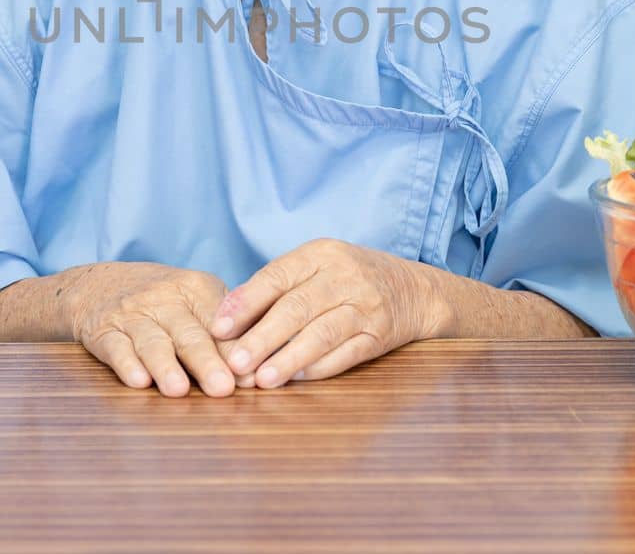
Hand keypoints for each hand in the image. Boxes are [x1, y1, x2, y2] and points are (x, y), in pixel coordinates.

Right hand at [67, 262, 237, 397]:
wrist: (96, 284)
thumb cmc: (162, 300)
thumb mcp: (195, 298)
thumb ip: (228, 328)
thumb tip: (267, 365)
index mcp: (196, 287)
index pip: (220, 319)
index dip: (235, 349)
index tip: (251, 377)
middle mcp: (164, 297)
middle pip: (189, 333)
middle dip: (206, 361)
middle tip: (223, 388)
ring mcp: (132, 313)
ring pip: (152, 342)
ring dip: (166, 366)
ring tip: (179, 390)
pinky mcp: (103, 331)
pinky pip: (115, 348)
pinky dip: (127, 365)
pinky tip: (138, 381)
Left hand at [210, 239, 450, 387]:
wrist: (416, 289)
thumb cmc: (349, 279)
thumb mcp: (316, 268)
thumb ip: (274, 288)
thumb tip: (225, 316)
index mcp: (320, 253)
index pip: (276, 276)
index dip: (245, 303)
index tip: (218, 328)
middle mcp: (345, 275)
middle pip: (297, 307)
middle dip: (262, 337)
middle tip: (234, 363)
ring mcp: (366, 305)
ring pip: (322, 333)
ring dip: (289, 358)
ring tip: (262, 379)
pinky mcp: (381, 334)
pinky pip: (347, 354)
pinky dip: (320, 369)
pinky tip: (297, 381)